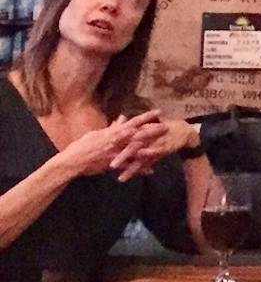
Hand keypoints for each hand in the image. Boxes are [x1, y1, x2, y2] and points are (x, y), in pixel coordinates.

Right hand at [51, 111, 165, 179]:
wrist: (73, 160)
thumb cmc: (82, 145)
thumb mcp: (97, 133)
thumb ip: (112, 127)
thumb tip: (122, 118)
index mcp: (113, 132)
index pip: (133, 122)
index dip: (146, 117)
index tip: (158, 112)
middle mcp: (116, 140)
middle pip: (138, 134)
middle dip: (153, 130)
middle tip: (168, 126)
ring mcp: (115, 152)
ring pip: (136, 149)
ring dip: (150, 148)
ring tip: (164, 147)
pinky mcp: (112, 163)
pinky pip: (129, 166)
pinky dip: (140, 167)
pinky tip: (151, 169)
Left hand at [111, 113, 197, 180]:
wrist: (183, 131)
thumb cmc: (162, 129)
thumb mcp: (147, 125)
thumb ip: (133, 127)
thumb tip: (119, 121)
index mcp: (140, 129)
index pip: (123, 137)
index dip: (112, 144)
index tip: (102, 152)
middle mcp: (146, 135)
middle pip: (129, 147)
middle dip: (119, 158)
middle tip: (109, 167)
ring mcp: (154, 143)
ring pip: (139, 157)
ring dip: (130, 168)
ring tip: (121, 178)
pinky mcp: (162, 149)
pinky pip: (152, 159)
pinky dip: (146, 167)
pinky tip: (140, 174)